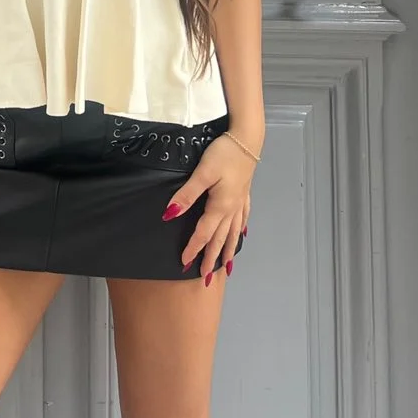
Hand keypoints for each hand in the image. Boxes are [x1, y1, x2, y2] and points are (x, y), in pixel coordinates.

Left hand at [161, 132, 254, 280]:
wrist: (247, 139)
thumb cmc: (224, 154)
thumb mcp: (202, 173)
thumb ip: (186, 195)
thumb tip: (170, 215)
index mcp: (220, 207)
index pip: (204, 234)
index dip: (193, 249)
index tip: (184, 264)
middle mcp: (232, 209)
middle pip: (220, 238)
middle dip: (212, 258)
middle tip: (205, 278)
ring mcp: (240, 201)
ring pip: (233, 232)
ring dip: (229, 250)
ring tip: (227, 266)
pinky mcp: (244, 192)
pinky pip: (243, 218)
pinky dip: (241, 229)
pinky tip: (243, 233)